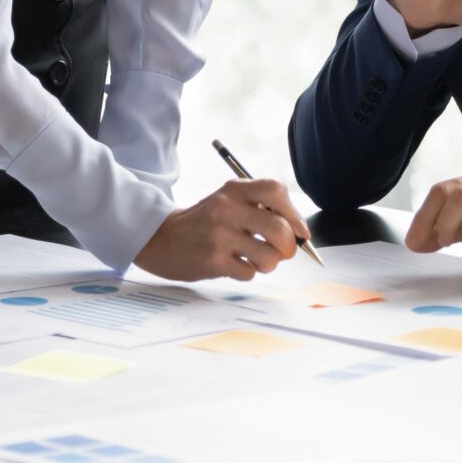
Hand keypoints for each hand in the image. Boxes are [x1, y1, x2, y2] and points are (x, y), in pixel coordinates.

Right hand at [134, 179, 306, 281]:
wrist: (161, 238)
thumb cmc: (205, 222)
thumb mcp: (228, 202)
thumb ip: (259, 210)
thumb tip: (298, 233)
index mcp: (234, 190)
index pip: (275, 190)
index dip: (294, 213)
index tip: (300, 231)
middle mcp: (226, 209)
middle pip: (279, 229)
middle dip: (289, 247)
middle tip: (284, 252)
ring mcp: (219, 235)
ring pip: (269, 256)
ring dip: (269, 263)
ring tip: (257, 260)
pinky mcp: (213, 260)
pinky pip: (249, 273)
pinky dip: (248, 272)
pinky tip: (235, 265)